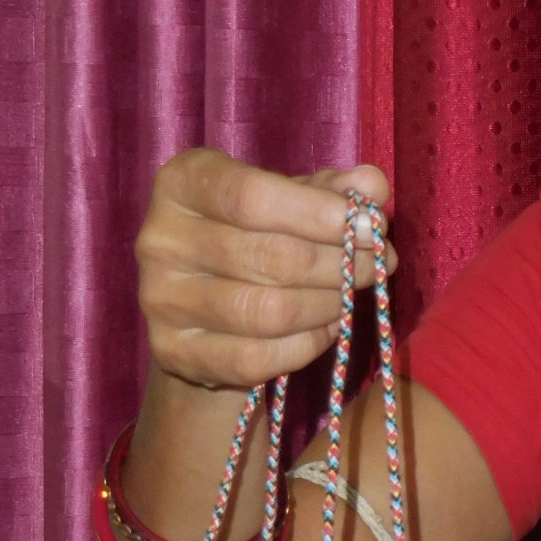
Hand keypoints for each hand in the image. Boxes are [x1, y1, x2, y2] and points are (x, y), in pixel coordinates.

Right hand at [136, 149, 395, 389]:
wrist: (204, 304)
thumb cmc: (255, 234)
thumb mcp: (291, 198)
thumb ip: (331, 189)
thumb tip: (372, 184)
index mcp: (182, 182)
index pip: (253, 197)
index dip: (321, 214)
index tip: (372, 226)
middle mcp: (159, 239)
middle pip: (270, 257)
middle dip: (342, 263)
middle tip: (381, 263)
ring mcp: (160, 300)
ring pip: (269, 312)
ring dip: (330, 305)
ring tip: (353, 293)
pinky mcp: (174, 352)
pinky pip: (257, 358)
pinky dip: (307, 345)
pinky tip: (326, 327)